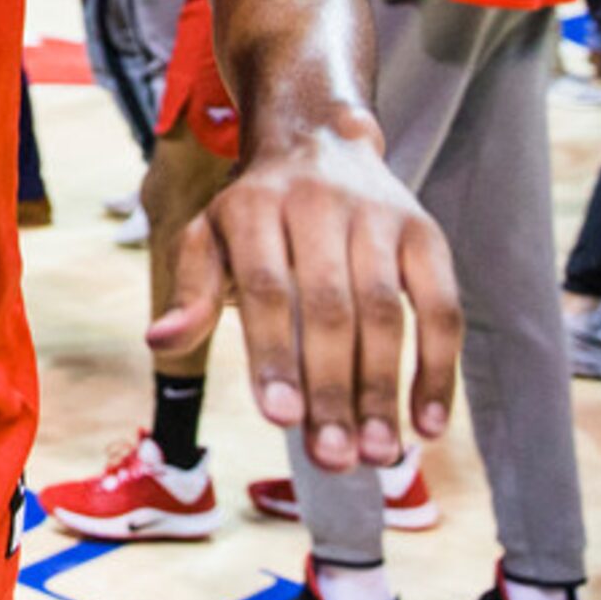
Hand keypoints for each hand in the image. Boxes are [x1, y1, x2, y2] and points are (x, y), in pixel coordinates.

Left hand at [151, 121, 461, 470]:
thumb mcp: (209, 239)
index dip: (273, 353)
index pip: (265, 287)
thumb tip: (159, 341)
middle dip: (332, 388)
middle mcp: (317, 205)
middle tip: (333, 457)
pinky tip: (425, 423)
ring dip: (383, 389)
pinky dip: (437, 368)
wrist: (320, 142)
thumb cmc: (255, 213)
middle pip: (330, 307)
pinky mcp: (426, 233)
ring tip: (376, 453)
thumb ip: (190, 293)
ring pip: (386, 311)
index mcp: (253, 208)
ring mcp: (377, 217)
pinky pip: (441, 307)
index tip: (280, 418)